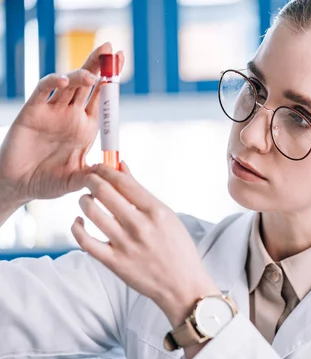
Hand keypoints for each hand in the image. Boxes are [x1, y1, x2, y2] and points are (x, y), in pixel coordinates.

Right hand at [0, 43, 124, 203]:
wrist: (19, 186)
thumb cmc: (48, 182)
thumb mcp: (78, 179)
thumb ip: (95, 174)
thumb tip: (117, 172)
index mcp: (86, 127)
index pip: (102, 98)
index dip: (112, 80)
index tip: (121, 59)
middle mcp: (71, 115)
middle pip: (88, 84)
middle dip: (99, 66)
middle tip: (109, 48)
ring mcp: (52, 111)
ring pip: (69, 84)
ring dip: (81, 74)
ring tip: (94, 74)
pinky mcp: (32, 111)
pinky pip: (42, 91)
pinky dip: (52, 83)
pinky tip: (63, 80)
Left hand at [71, 162, 219, 326]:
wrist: (183, 286)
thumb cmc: (178, 250)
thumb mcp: (168, 217)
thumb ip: (143, 194)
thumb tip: (123, 169)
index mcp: (157, 212)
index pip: (124, 182)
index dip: (107, 169)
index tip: (100, 166)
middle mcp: (140, 226)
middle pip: (104, 192)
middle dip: (91, 179)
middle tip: (89, 178)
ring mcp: (126, 245)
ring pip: (91, 212)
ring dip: (84, 200)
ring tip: (87, 199)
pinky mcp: (114, 262)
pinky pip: (85, 240)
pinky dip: (77, 227)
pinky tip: (79, 222)